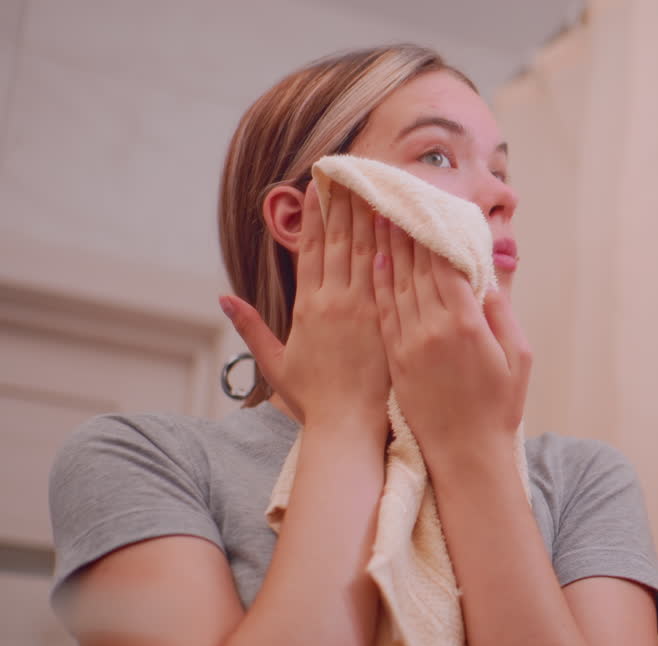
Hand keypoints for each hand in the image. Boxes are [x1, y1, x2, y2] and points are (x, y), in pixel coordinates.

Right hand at [220, 183, 389, 426]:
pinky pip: (392, 275)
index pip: (310, 250)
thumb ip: (251, 328)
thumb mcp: (275, 364)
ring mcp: (365, 309)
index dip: (315, 215)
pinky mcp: (389, 319)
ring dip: (369, 215)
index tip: (318, 186)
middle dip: (344, 203)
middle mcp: (335, 302)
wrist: (348, 427)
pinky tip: (399, 223)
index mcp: (307, 308)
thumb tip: (223, 299)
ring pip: (367, 251)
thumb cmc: (313, 400)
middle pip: (340, 241)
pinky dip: (394, 246)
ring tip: (374, 183)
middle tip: (349, 170)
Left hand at [371, 222, 531, 468]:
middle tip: (395, 194)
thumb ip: (503, 313)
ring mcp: (408, 342)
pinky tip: (375, 258)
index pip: (444, 264)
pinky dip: (379, 280)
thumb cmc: (499, 407)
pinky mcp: (395, 357)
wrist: (465, 454)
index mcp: (465, 324)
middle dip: (405, 227)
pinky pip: (384, 310)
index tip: (429, 202)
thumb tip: (491, 276)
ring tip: (378, 212)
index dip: (434, 230)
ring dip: (387, 245)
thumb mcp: (518, 357)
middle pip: (415, 266)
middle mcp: (431, 328)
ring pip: (394, 282)